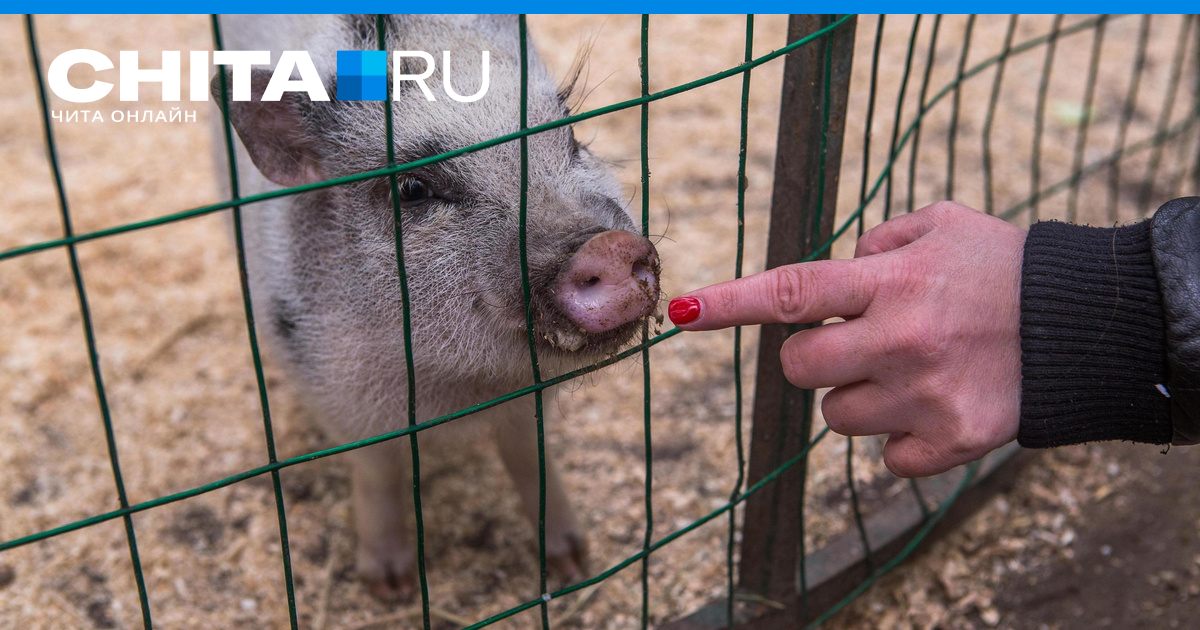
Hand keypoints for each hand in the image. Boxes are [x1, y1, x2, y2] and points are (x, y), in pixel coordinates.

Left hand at [669, 202, 1025, 476]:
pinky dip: (902, 437)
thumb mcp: (942, 224)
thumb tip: (837, 267)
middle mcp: (900, 338)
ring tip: (913, 370)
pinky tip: (936, 404)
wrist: (1087, 326)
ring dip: (860, 395)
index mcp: (891, 281)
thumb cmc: (1002, 267)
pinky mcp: (951, 440)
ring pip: (837, 415)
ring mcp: (924, 395)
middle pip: (798, 368)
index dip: (730, 302)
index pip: (792, 292)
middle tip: (856, 342)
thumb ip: (878, 241)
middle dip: (811, 357)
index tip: (683, 311)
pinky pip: (886, 456)